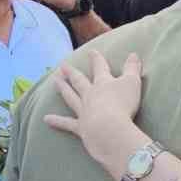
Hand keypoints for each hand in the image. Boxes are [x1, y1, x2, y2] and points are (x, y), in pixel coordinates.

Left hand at [45, 51, 147, 174]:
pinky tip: (46, 119)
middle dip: (72, 72)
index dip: (96, 59)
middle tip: (63, 66)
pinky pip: (66, 123)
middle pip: (79, 81)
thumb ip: (132, 68)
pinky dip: (57, 121)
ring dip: (63, 88)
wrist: (110, 129)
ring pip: (71, 97)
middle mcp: (90, 95)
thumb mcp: (133, 83)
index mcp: (103, 83)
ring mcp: (83, 110)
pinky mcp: (80, 127)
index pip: (100, 68)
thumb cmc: (124, 105)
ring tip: (55, 81)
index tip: (91, 52)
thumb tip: (134, 54)